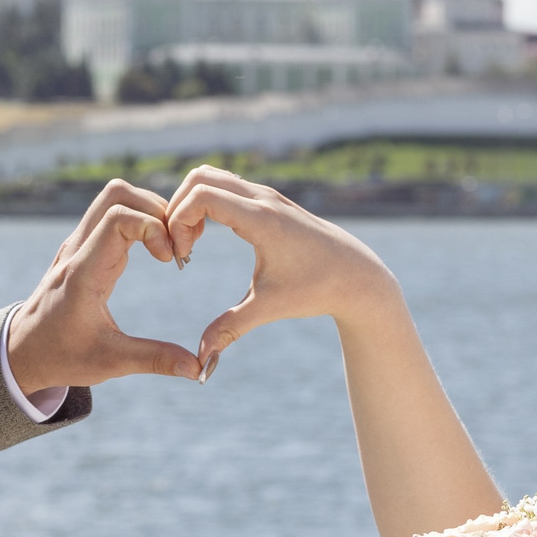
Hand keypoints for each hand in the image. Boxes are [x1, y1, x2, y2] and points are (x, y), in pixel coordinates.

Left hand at [5, 179, 201, 394]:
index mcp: (83, 274)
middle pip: (117, 193)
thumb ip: (155, 360)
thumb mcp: (110, 362)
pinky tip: (153, 249)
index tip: (170, 258)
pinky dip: (137, 220)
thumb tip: (197, 367)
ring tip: (167, 245)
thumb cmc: (61, 356)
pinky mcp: (82, 247)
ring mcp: (77, 245)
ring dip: (147, 210)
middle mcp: (77, 250)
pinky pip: (110, 214)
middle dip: (155, 208)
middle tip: (174, 244)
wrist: (22, 351)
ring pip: (113, 197)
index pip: (119, 218)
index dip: (154, 227)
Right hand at [162, 166, 400, 377]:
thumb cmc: (317, 289)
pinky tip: (210, 236)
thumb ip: (230, 328)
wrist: (358, 277)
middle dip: (178, 208)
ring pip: (212, 176)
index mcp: (261, 219)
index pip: (202, 195)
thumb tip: (200, 360)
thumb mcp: (269, 308)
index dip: (179, 222)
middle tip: (182, 246)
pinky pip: (226, 186)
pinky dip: (207, 203)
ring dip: (192, 203)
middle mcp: (263, 198)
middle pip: (200, 177)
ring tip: (193, 242)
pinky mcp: (269, 200)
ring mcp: (267, 195)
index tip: (183, 257)